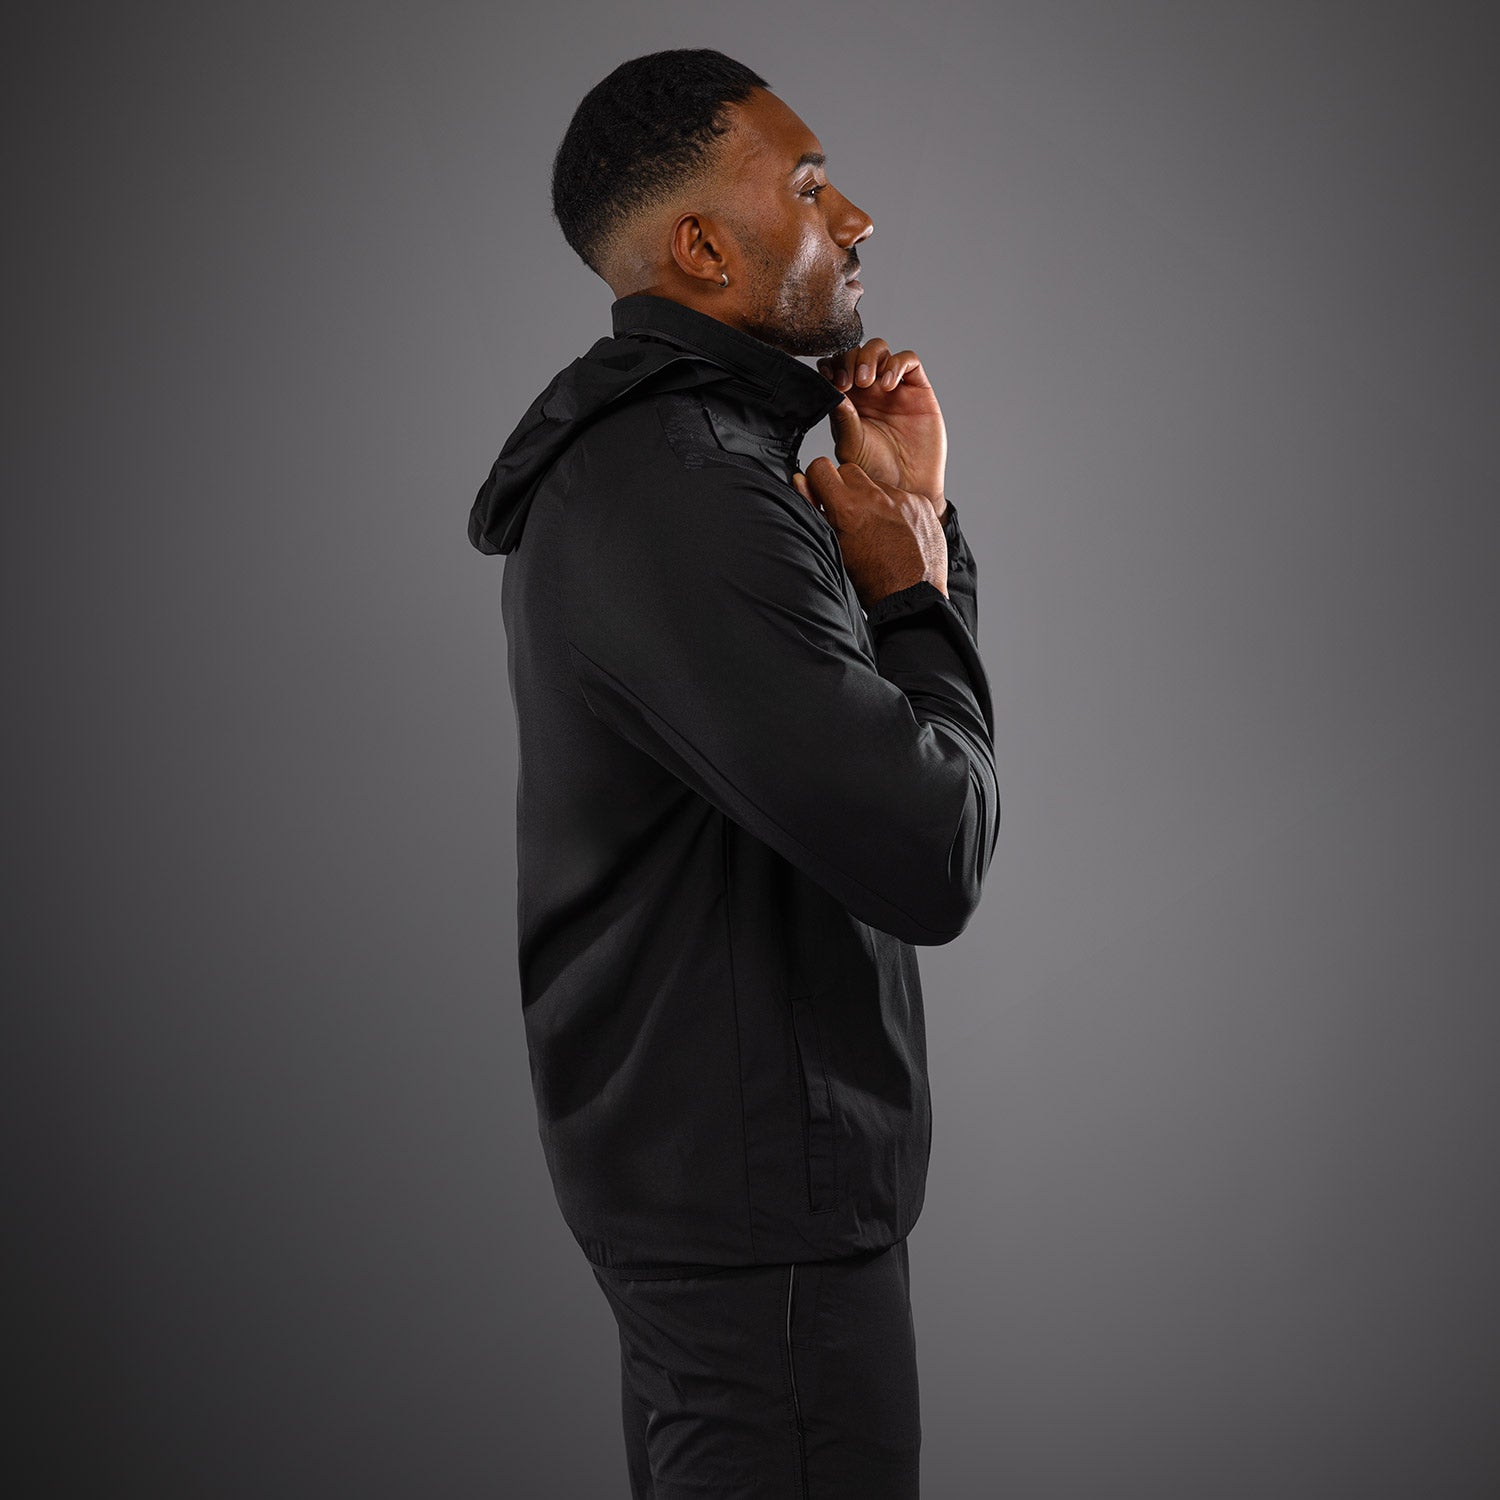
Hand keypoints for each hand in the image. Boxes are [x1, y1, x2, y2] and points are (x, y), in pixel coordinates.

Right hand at [792, 459, 947, 607]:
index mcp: (847, 508)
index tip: (823, 493)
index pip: (821, 467)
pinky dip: (898, 508)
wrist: (911, 598)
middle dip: (845, 487)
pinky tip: (898, 531)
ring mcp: (901, 499)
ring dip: (873, 498)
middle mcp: (875, 497)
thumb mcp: (833, 547)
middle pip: (849, 470)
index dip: (818, 480)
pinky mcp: (921, 504)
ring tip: (877, 528)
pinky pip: (903, 496)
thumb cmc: (871, 581)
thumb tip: (801, 481)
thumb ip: (814, 509)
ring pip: (877, 484)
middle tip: (850, 513)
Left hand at [816, 340, 946, 519]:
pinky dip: (896, 364)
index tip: (830, 379)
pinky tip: (889, 385)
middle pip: (855, 351)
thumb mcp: (850, 445)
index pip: (836, 366)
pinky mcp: (917, 387)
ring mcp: (893, 386)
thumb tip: (830, 390)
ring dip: (869, 357)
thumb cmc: (876, 471)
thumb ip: (841, 418)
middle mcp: (869, 389)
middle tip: (848, 381)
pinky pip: (908, 360)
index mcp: (848, 400)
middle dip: (849, 359)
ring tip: (866, 382)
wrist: (908, 486)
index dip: (832, 365)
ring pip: (879, 349)